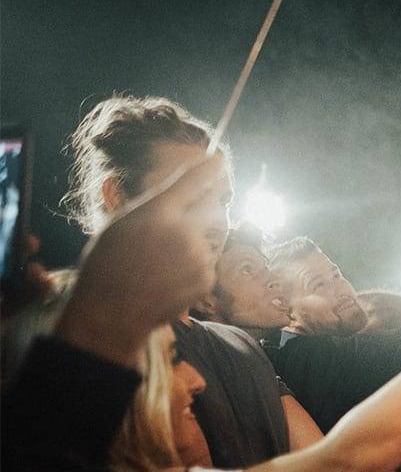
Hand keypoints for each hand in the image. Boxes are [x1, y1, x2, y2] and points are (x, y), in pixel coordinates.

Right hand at [60, 152, 228, 360]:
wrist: (113, 311)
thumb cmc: (108, 264)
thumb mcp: (121, 224)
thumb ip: (154, 206)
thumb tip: (180, 193)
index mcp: (157, 213)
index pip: (191, 182)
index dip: (208, 169)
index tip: (220, 159)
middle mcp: (183, 232)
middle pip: (208, 208)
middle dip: (201, 209)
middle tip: (176, 226)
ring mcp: (198, 257)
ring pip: (206, 239)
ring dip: (192, 244)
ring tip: (161, 262)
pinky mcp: (207, 279)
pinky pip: (206, 263)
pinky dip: (192, 267)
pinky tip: (168, 278)